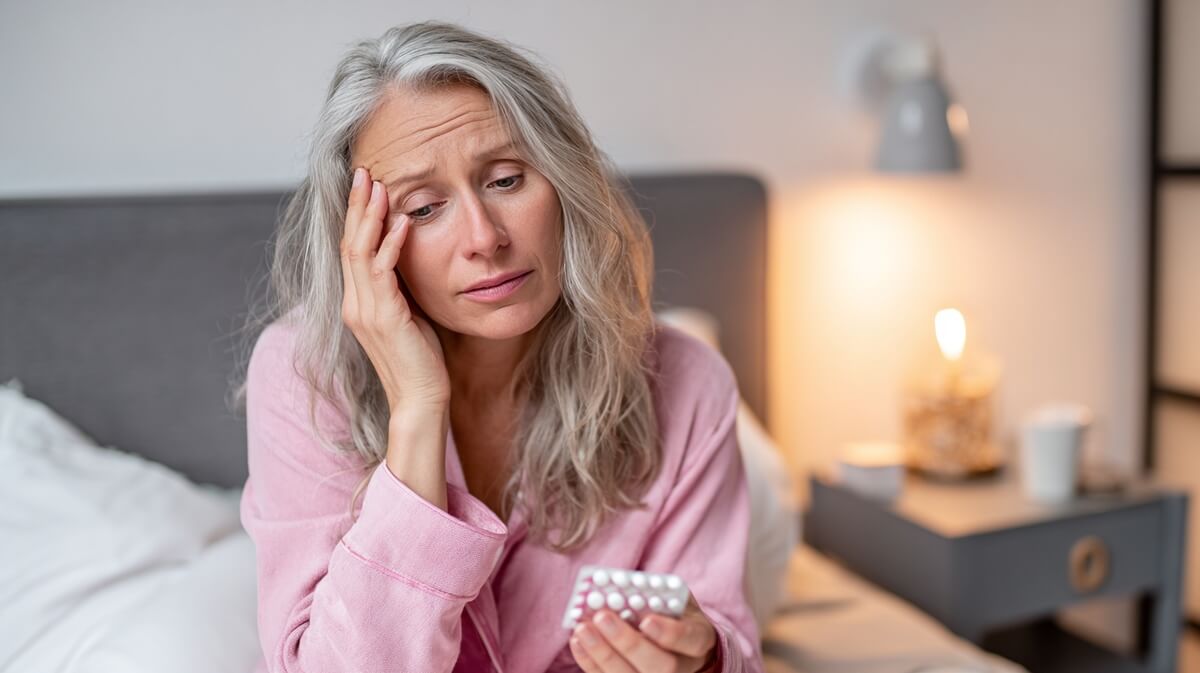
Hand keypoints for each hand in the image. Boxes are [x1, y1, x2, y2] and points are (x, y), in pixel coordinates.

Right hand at [340, 166, 449, 413]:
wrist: (420, 400)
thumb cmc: (420, 360)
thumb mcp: (409, 315)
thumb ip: (402, 288)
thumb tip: (411, 258)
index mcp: (357, 302)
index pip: (350, 249)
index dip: (356, 216)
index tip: (366, 185)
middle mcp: (354, 304)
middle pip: (348, 242)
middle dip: (357, 205)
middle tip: (363, 171)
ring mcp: (365, 311)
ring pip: (359, 251)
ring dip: (370, 216)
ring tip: (379, 185)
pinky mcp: (384, 318)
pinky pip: (382, 272)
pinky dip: (391, 244)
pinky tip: (403, 222)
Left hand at [569, 594, 718, 672]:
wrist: (676, 645)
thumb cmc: (671, 614)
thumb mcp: (674, 598)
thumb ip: (655, 594)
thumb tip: (620, 587)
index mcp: (698, 640)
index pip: (690, 640)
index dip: (670, 634)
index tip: (646, 620)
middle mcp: (683, 668)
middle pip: (661, 667)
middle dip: (629, 643)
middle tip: (603, 617)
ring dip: (603, 654)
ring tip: (582, 628)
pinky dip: (590, 663)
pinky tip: (578, 642)